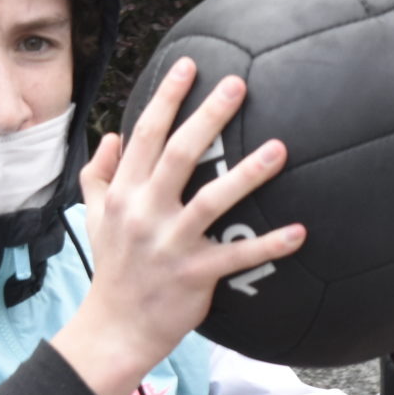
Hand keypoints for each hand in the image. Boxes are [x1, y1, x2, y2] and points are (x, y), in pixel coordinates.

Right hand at [55, 57, 303, 394]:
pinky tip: (299, 231)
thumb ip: (99, 174)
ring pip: (211, 201)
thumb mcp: (94, 218)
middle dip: (208, 116)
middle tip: (238, 85)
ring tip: (279, 149)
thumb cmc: (113, 269)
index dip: (166, 98)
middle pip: (179, 155)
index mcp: (123, 194)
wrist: (114, 328)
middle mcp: (144, 213)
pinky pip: (236, 257)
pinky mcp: (194, 275)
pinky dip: (268, 245)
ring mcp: (170, 245)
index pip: (146, 136)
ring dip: (246, 175)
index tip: (189, 66)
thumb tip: (112, 136)